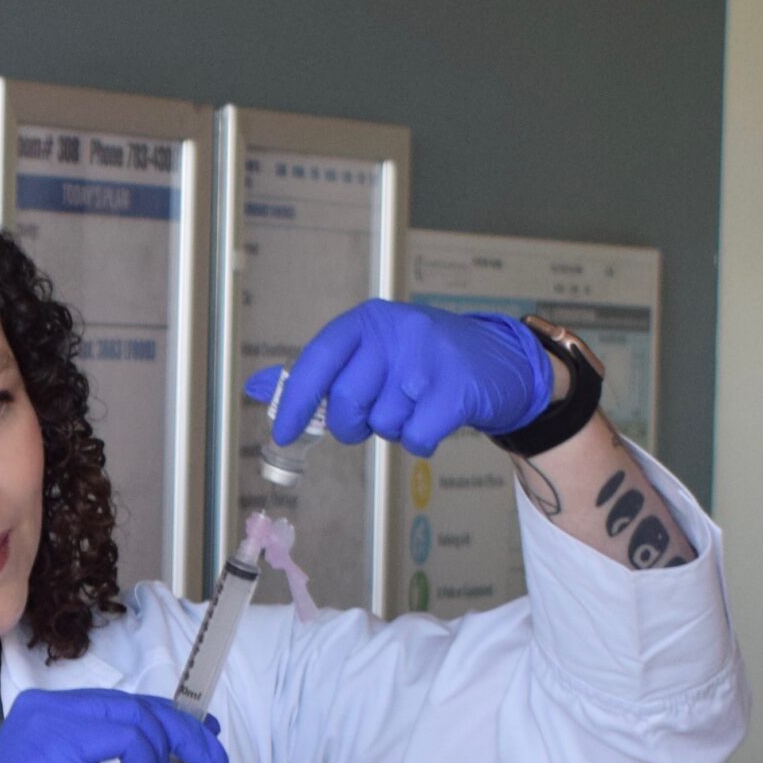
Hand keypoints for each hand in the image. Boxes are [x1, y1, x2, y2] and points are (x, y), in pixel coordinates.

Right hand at [0, 689, 227, 762]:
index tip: (205, 740)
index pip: (124, 705)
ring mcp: (53, 718)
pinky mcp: (61, 739)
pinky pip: (127, 738)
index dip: (171, 719)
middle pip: (136, 705)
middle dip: (184, 733)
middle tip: (213, 759)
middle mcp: (50, 706)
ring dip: (160, 757)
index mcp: (52, 714)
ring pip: (137, 718)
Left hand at [246, 301, 552, 457]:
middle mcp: (397, 332)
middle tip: (373, 419)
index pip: (319, 358)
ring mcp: (428, 359)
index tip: (285, 433)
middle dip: (353, 425)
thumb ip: (323, 371)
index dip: (297, 399)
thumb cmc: (428, 361)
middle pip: (347, 401)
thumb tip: (259, 389)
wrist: (504, 364)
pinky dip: (421, 441)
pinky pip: (415, 438)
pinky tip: (436, 419)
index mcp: (369, 321)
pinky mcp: (455, 390)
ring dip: (394, 429)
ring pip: (383, 424)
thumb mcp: (376, 352)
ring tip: (417, 406)